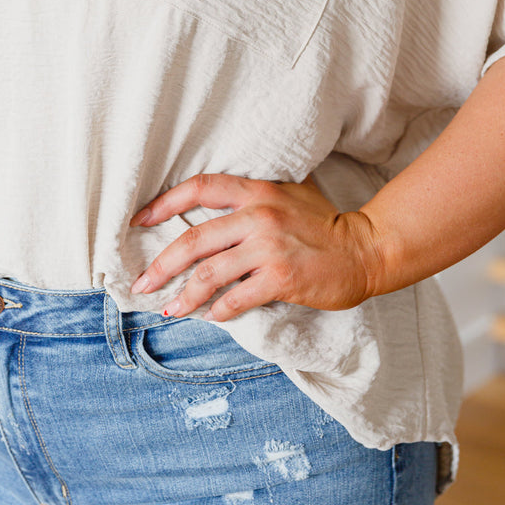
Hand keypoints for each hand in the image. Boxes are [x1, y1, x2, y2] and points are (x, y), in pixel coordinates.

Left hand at [127, 172, 385, 320]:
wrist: (365, 248)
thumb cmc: (324, 224)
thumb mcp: (288, 195)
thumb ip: (252, 197)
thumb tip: (210, 210)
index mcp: (257, 191)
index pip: (200, 188)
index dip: (164, 203)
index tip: (138, 220)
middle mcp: (259, 215)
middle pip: (194, 238)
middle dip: (161, 265)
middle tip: (142, 284)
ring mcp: (270, 247)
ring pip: (210, 273)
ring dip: (184, 295)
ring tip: (171, 309)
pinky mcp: (282, 277)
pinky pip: (237, 298)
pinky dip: (219, 310)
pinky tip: (211, 317)